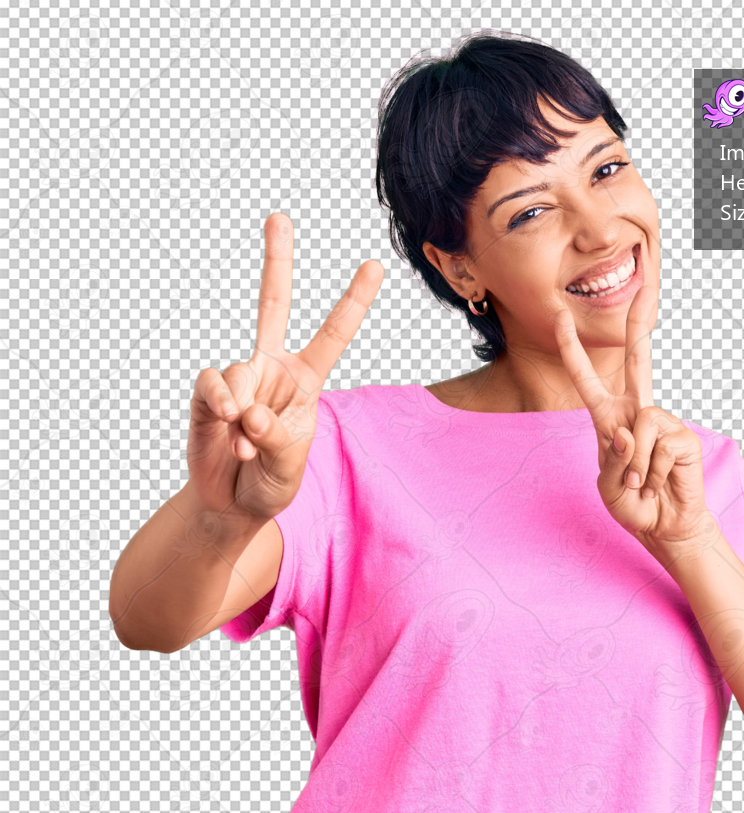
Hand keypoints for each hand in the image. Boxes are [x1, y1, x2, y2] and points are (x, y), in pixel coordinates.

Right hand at [186, 212, 383, 521]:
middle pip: (272, 304)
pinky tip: (228, 426)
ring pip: (241, 372)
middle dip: (276, 260)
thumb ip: (275, 436)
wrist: (230, 505)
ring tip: (247, 449)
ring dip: (245, 416)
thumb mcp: (288, 466)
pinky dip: (222, 404)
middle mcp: (272, 369)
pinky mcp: (207, 393)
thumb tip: (247, 409)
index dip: (352, 302)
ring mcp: (238, 377)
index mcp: (305, 381)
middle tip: (279, 216)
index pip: (332, 335)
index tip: (375, 265)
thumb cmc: (269, 484)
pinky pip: (213, 383)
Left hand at [552, 282, 714, 552]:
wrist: (663, 527)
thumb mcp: (608, 485)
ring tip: (640, 485)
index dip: (573, 349)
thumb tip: (629, 429)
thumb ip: (612, 457)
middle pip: (639, 359)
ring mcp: (663, 422)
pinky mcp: (683, 438)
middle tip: (646, 283)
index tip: (560, 317)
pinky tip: (658, 484)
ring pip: (640, 426)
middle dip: (641, 322)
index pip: (588, 379)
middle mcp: (638, 412)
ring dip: (634, 466)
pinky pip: (658, 446)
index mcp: (609, 419)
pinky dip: (651, 473)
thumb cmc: (633, 505)